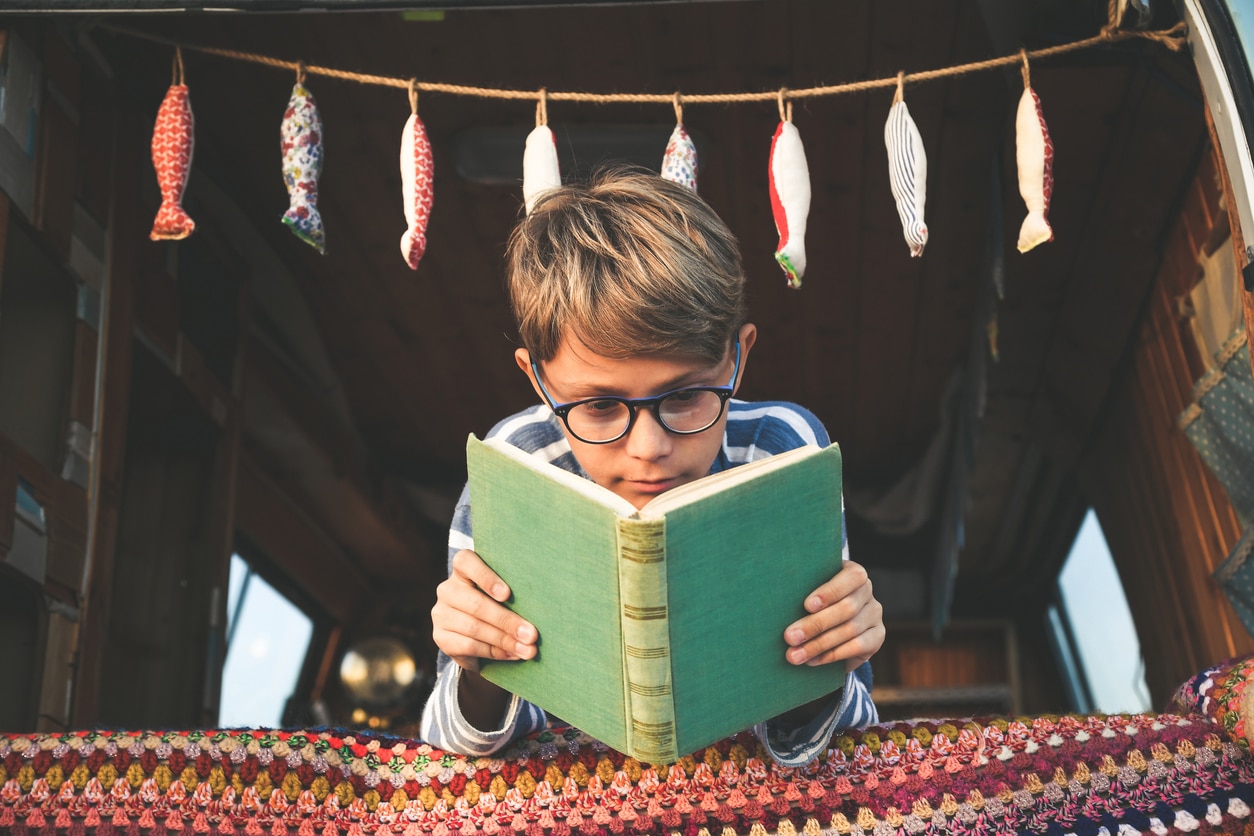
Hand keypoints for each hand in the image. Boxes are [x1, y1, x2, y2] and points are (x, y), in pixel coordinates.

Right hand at [431, 549, 538, 671]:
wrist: (475, 637)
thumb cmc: (498, 605)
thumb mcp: (503, 595)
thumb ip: (514, 596)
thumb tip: (540, 613)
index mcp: (463, 569)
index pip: (465, 562)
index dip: (486, 577)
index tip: (507, 594)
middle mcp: (448, 589)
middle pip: (476, 603)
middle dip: (507, 621)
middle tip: (531, 634)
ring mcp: (441, 614)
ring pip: (474, 627)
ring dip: (505, 640)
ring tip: (528, 649)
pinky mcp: (441, 637)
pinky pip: (469, 646)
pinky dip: (494, 652)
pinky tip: (512, 654)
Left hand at [783, 560, 883, 668]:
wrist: (829, 624)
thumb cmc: (810, 601)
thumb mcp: (807, 590)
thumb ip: (800, 589)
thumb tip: (773, 595)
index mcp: (853, 573)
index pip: (851, 577)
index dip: (830, 591)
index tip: (807, 605)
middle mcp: (867, 592)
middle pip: (846, 609)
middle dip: (815, 625)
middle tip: (789, 637)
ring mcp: (874, 614)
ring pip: (849, 630)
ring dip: (818, 645)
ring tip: (794, 655)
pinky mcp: (877, 637)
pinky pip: (857, 647)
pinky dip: (831, 655)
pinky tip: (812, 661)